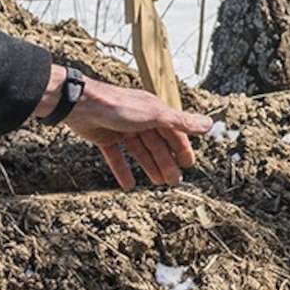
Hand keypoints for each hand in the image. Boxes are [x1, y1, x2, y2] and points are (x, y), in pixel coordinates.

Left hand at [56, 70, 213, 187]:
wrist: (81, 104)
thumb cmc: (118, 105)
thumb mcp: (155, 114)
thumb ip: (181, 122)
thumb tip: (208, 124)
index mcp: (154, 112)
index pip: (173, 132)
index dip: (182, 148)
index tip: (188, 164)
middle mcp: (140, 120)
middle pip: (157, 144)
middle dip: (166, 163)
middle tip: (174, 182)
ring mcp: (122, 129)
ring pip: (140, 151)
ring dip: (149, 167)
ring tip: (157, 183)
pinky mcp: (105, 137)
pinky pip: (117, 156)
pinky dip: (123, 170)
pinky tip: (128, 184)